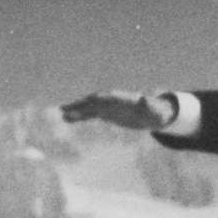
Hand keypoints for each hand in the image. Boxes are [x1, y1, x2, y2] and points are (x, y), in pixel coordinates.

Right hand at [60, 91, 175, 129]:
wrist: (153, 115)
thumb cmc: (156, 112)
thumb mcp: (155, 110)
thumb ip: (149, 105)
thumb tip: (145, 98)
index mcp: (123, 99)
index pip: (108, 98)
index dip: (97, 100)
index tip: (86, 101)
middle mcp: (113, 101)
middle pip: (94, 102)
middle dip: (81, 106)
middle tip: (65, 110)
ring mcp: (108, 107)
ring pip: (89, 108)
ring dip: (76, 111)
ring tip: (62, 115)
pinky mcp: (105, 114)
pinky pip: (90, 115)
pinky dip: (79, 116)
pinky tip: (68, 119)